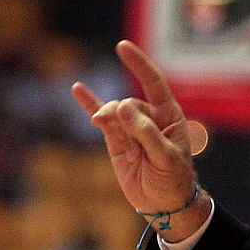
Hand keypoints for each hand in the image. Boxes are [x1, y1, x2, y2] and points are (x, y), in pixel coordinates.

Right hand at [72, 41, 197, 217]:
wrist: (163, 203)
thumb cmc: (172, 178)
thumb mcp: (165, 156)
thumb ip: (144, 132)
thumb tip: (122, 106)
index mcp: (169, 116)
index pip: (154, 83)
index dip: (139, 64)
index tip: (122, 46)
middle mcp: (150, 117)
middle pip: (129, 103)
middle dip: (124, 117)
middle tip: (130, 142)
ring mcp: (131, 127)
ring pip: (114, 113)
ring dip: (110, 121)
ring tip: (116, 138)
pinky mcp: (116, 139)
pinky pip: (101, 118)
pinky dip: (89, 104)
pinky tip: (78, 89)